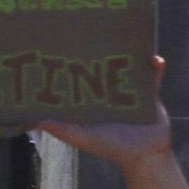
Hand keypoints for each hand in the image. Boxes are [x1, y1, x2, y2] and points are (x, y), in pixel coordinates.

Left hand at [41, 52, 172, 171]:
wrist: (144, 155)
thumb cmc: (109, 147)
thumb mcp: (80, 136)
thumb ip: (59, 128)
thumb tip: (33, 119)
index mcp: (91, 100)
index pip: (79, 79)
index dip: (71, 66)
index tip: (62, 48)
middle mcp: (109, 94)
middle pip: (103, 69)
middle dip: (99, 53)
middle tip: (93, 33)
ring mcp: (129, 92)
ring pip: (127, 69)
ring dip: (128, 56)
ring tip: (126, 39)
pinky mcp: (149, 95)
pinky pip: (152, 77)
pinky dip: (154, 67)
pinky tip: (155, 59)